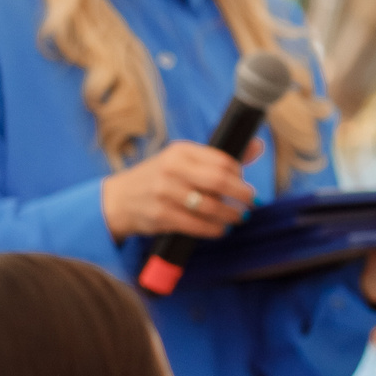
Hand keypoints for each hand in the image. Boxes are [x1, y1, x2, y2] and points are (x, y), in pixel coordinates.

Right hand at [100, 139, 258, 242]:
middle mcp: (171, 168)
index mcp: (179, 151)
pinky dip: (214, 229)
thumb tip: (257, 146)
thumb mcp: (182, 161)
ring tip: (236, 217)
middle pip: (220, 181)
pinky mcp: (161, 215)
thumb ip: (218, 158)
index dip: (239, 175)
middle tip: (250, 202)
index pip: (222, 161)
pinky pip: (197, 225)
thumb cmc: (157, 179)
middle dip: (242, 195)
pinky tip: (218, 228)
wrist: (118, 200)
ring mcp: (164, 192)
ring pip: (211, 206)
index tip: (243, 184)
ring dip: (230, 215)